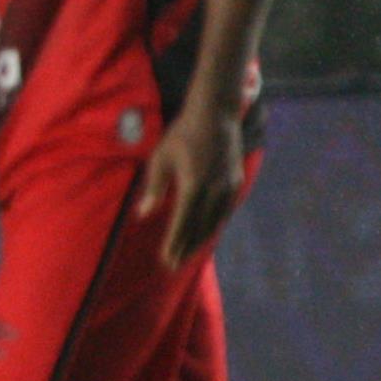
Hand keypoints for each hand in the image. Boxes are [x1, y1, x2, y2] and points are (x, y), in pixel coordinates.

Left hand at [135, 109, 243, 267]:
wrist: (214, 114)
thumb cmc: (181, 135)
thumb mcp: (161, 159)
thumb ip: (154, 188)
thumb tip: (143, 215)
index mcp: (193, 185)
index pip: (182, 223)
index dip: (174, 244)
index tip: (165, 260)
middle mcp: (214, 189)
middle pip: (200, 228)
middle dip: (186, 248)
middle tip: (173, 266)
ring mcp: (228, 186)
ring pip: (215, 222)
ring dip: (201, 240)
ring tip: (188, 254)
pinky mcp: (236, 181)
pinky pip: (224, 210)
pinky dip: (214, 225)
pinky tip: (206, 232)